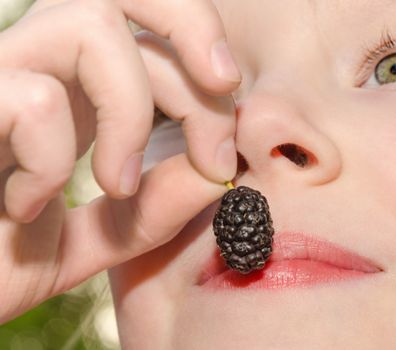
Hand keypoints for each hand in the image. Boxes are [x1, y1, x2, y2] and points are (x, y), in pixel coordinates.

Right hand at [0, 0, 238, 322]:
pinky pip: (34, 98)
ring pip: (90, 23)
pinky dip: (52, 161)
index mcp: (85, 87)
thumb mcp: (103, 236)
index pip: (159, 32)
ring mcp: (1, 73)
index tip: (222, 159)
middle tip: (216, 121)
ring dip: (130, 113)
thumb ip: (157, 209)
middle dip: (195, 37)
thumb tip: (216, 176)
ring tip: (116, 186)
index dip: (209, 82)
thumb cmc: (5, 258)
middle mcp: (47, 62)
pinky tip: (29, 206)